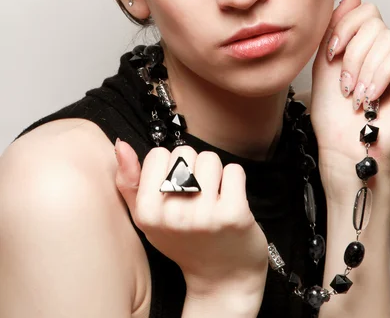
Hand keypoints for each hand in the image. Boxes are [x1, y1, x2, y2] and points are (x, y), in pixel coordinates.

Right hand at [114, 143, 267, 298]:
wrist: (223, 278)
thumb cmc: (183, 241)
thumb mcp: (146, 218)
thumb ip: (129, 181)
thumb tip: (121, 145)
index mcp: (147, 213)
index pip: (158, 154)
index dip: (168, 168)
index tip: (174, 189)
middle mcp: (174, 214)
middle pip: (185, 153)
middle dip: (192, 168)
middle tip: (195, 196)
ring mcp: (205, 215)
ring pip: (210, 158)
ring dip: (215, 173)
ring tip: (213, 198)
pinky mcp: (234, 213)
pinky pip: (234, 170)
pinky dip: (234, 180)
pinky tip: (230, 201)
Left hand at [310, 0, 389, 197]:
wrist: (340, 143)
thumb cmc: (332, 107)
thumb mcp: (327, 56)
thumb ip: (340, 24)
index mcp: (370, 42)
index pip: (365, 9)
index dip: (344, 28)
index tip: (330, 54)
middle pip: (374, 22)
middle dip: (351, 54)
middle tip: (345, 84)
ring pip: (386, 39)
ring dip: (362, 70)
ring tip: (356, 95)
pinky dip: (377, 76)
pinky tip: (370, 97)